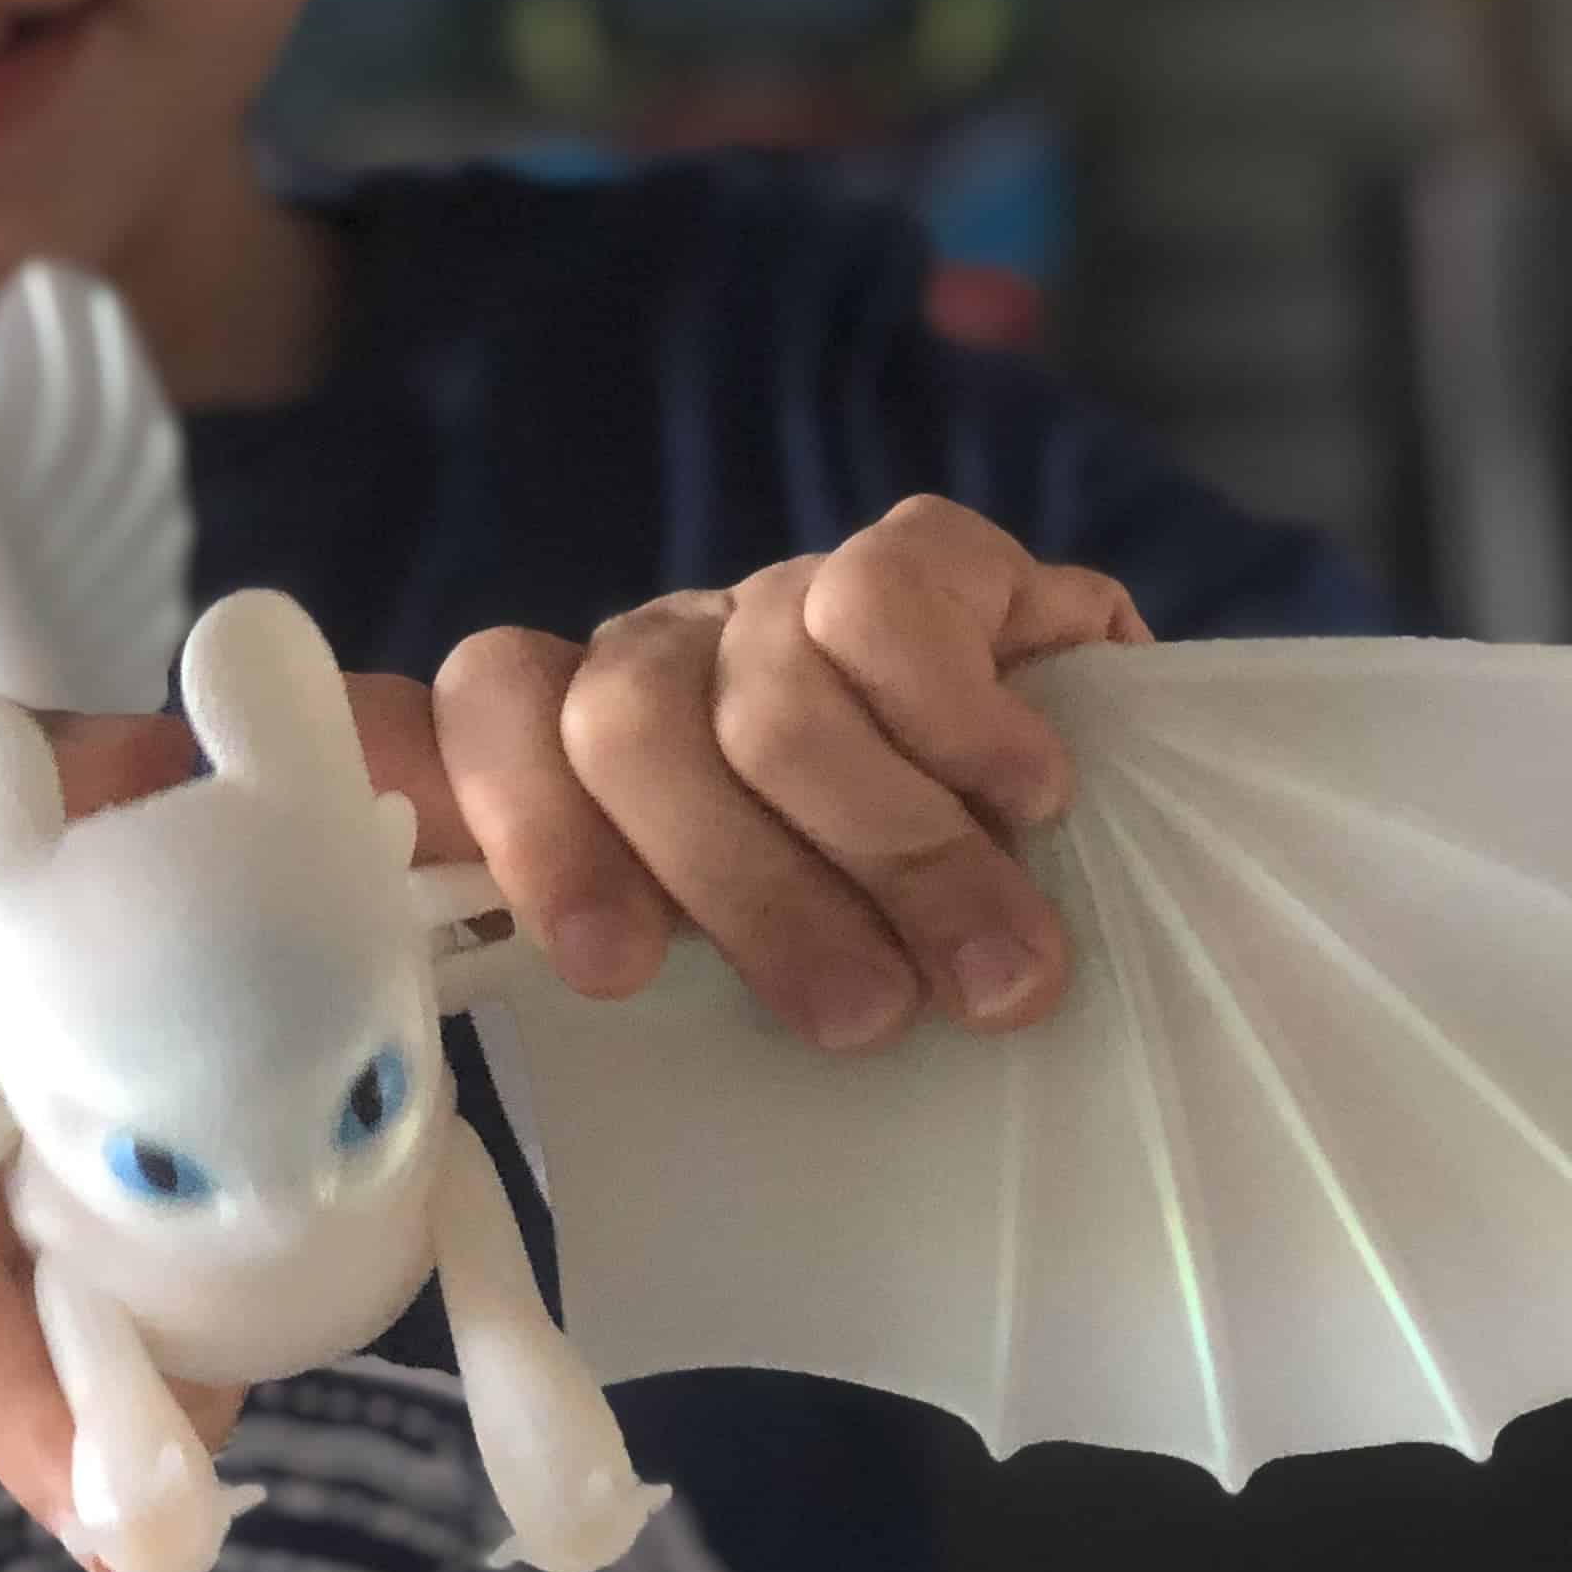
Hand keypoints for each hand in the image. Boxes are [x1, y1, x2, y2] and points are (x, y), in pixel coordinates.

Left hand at [422, 495, 1147, 1050]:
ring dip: (893, 852)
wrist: (1085, 828)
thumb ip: (663, 960)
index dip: (529, 829)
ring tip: (984, 976)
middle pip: (629, 730)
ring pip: (771, 697)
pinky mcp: (922, 554)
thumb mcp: (750, 968)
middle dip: (756, 895)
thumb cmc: (883, 937)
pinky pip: (888, 610)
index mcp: (584, 760)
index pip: (487, 721)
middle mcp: (670, 659)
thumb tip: (608, 980)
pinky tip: (1028, 802)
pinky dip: (961, 728)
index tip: (611, 970)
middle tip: (865, 1018)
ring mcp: (785, 598)